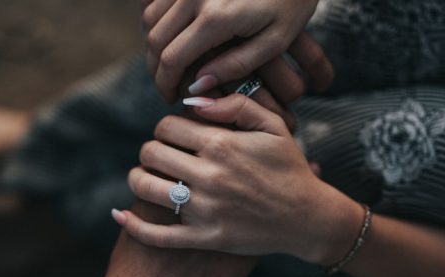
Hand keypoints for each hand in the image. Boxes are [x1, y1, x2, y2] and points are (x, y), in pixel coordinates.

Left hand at [118, 94, 360, 263]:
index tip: (175, 135)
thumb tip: (194, 101)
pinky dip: (133, 225)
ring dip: (138, 178)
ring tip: (147, 177)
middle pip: (150, 153)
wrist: (307, 218)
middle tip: (162, 155)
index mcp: (222, 144)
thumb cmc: (290, 169)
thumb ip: (235, 105)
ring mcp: (205, 210)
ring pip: (145, 187)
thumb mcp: (274, 127)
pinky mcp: (205, 239)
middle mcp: (209, 176)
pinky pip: (157, 236)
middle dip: (151, 150)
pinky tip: (120, 215)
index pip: (167, 126)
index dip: (165, 127)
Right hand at [142, 0, 332, 102]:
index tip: (171, 98)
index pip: (173, 58)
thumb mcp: (274, 40)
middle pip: (156, 39)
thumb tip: (198, 87)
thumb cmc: (293, 1)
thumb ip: (235, 65)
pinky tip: (170, 36)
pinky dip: (157, 20)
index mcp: (216, 17)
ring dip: (155, 45)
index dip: (166, 83)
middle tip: (168, 87)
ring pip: (151, 17)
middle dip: (156, 69)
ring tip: (169, 65)